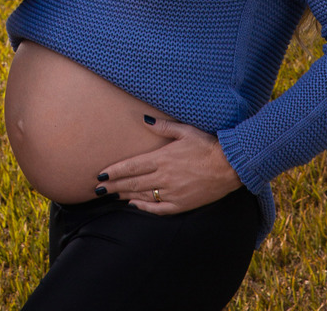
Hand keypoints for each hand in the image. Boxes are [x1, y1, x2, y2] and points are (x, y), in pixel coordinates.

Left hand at [97, 119, 240, 213]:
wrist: (229, 166)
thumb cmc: (207, 144)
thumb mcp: (184, 130)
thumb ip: (162, 127)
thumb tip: (143, 119)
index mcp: (162, 158)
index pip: (131, 167)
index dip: (114, 172)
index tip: (100, 176)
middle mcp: (164, 177)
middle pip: (133, 183)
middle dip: (114, 186)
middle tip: (98, 190)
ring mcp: (172, 192)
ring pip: (143, 196)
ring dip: (126, 195)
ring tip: (112, 196)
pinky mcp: (182, 204)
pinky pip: (158, 208)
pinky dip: (144, 207)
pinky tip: (135, 205)